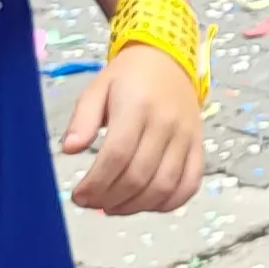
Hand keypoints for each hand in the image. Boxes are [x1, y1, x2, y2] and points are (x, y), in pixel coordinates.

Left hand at [60, 43, 206, 213]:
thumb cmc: (127, 78)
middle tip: (91, 203)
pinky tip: (145, 204)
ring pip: (164, 187)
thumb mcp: (97, 89)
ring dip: (135, 206)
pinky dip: (168, 204)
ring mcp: (186, 137)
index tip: (78, 196)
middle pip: (139, 176)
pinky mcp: (198, 146)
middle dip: (109, 198)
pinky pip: (189, 185)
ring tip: (112, 206)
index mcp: (138, 106)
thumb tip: (70, 149)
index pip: (117, 155)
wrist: (168, 61)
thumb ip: (82, 119)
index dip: (96, 183)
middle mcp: (166, 123)